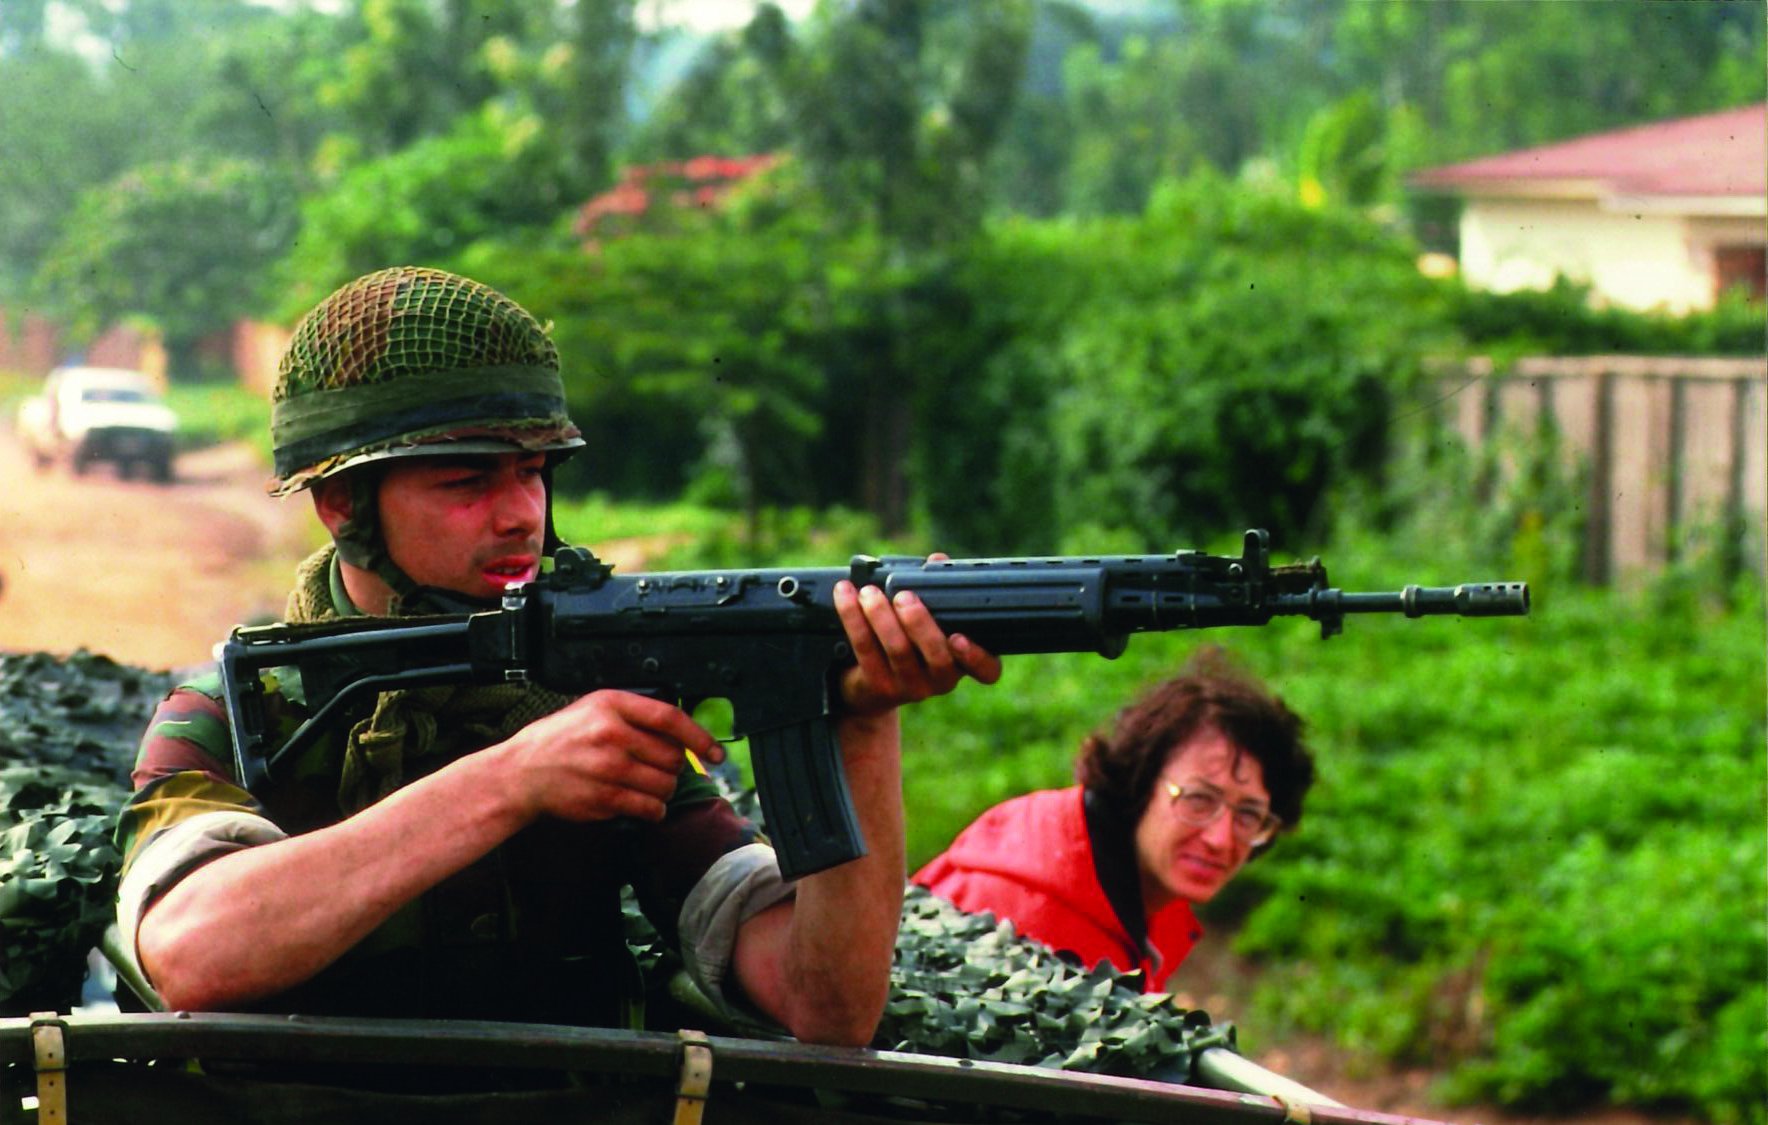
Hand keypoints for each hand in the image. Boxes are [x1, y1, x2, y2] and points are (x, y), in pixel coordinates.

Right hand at [499, 690, 719, 823]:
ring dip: (664, 790)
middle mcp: (612, 734)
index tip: (716, 752)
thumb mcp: (594, 709)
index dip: (700, 737)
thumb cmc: (561, 739)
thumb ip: (633, 715)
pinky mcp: (604, 798)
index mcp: (613, 705)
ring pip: (665, 785)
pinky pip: (650, 808)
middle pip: (672, 757)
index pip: (670, 718)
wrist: (522, 771)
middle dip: (673, 767)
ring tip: (646, 786)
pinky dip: (654, 810)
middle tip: (658, 768)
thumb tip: (681, 734)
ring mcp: (609, 768)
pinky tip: (642, 804)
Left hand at [832, 554, 1002, 717]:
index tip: (959, 636)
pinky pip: (865, 649)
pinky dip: (853, 618)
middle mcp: (941, 679)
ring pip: (898, 651)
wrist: (872, 687)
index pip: (987, 670)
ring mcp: (910, 687)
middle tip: (903, 596)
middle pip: (936, 656)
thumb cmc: (910, 643)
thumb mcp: (930, 620)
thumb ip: (938, 592)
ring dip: (881, 616)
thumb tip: (938, 560)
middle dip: (919, 622)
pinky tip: (846, 596)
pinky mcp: (879, 686)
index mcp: (962, 661)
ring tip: (868, 592)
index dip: (977, 657)